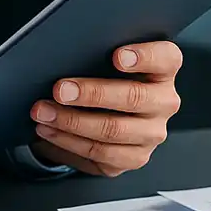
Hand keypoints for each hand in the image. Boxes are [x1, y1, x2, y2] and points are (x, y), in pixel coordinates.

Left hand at [28, 41, 181, 176]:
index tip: (118, 56)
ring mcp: (152, 132)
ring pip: (114, 129)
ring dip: (72, 121)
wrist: (106, 115)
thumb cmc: (103, 78)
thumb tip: (60, 54)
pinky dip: (69, 141)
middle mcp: (163, 102)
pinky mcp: (135, 156)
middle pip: (134, 97)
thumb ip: (97, 53)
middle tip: (60, 90)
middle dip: (92, 94)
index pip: (166, 58)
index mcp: (162, 71)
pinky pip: (101, 152)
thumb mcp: (104, 61)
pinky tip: (50, 130)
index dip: (144, 56)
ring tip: (44, 112)